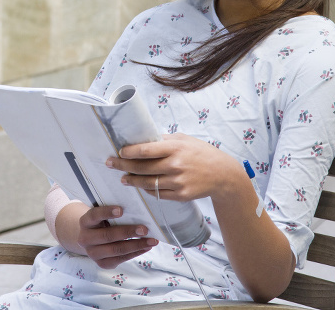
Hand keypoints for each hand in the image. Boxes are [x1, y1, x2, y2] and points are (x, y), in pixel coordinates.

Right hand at [75, 205, 157, 268]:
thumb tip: (137, 213)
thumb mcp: (102, 215)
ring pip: (116, 250)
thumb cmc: (101, 222)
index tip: (121, 210)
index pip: (95, 215)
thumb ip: (113, 213)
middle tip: (145, 229)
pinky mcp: (101, 263)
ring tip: (151, 241)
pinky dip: (135, 253)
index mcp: (85, 222)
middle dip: (128, 232)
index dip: (107, 212)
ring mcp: (92, 253)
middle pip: (108, 236)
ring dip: (136, 245)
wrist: (90, 239)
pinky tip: (145, 247)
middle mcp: (85, 239)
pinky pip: (120, 259)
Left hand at [108, 133, 243, 202]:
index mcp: (176, 148)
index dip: (129, 152)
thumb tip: (143, 138)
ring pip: (148, 183)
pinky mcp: (181, 196)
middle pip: (143, 168)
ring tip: (123, 178)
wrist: (223, 175)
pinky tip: (140, 186)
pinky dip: (147, 190)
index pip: (146, 150)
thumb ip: (164, 140)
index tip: (119, 152)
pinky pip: (158, 194)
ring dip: (132, 181)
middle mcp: (176, 165)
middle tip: (111, 164)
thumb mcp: (185, 140)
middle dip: (123, 166)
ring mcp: (178, 182)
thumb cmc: (202, 153)